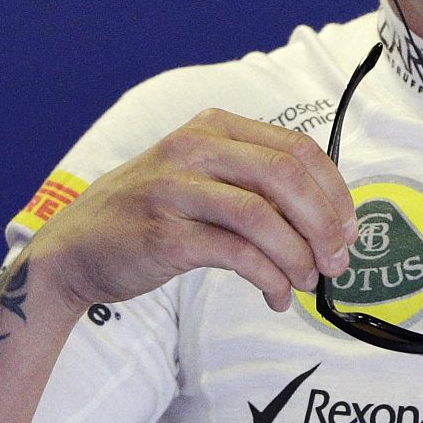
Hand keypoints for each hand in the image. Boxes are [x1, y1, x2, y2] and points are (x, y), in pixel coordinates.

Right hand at [30, 109, 357, 313]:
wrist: (73, 251)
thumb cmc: (151, 215)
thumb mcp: (200, 177)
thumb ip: (255, 185)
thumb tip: (329, 223)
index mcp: (213, 126)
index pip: (296, 149)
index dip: (334, 191)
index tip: (350, 229)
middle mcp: (194, 148)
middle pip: (285, 176)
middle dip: (324, 223)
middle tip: (337, 261)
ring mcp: (175, 189)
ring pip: (263, 216)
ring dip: (299, 255)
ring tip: (307, 283)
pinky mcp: (164, 235)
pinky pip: (236, 255)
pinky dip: (269, 278)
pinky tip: (276, 295)